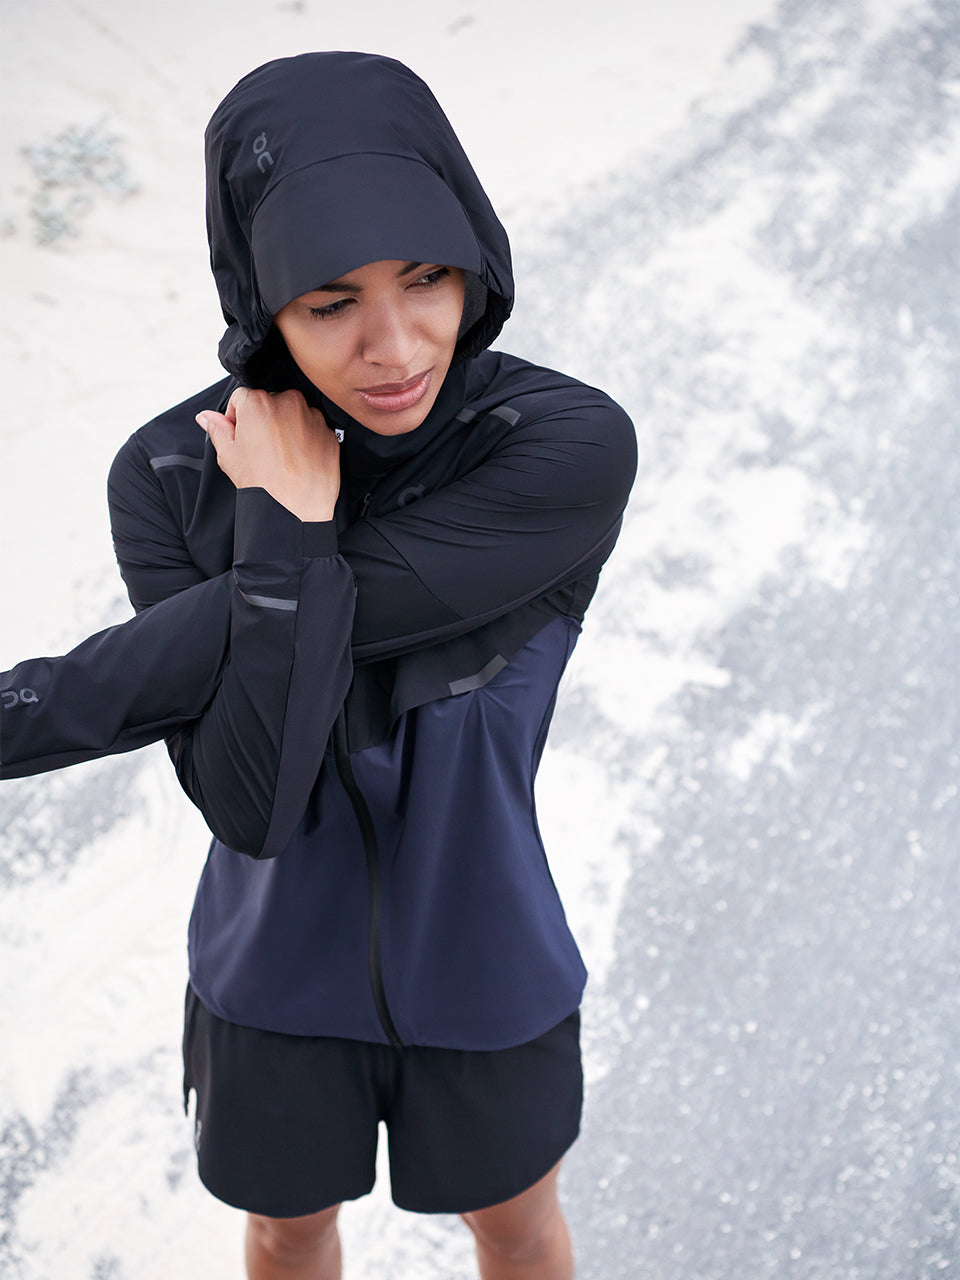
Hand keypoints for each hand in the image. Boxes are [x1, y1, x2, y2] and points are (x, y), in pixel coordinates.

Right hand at [197, 388, 339, 521]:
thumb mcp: (228, 454)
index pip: (242, 397)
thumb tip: (206, 417)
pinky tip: (298, 461)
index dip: (237, 418)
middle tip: (262, 450)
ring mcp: (313, 417)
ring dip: (287, 429)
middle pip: (270, 403)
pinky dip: (307, 441)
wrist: (295, 509)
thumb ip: (217, 429)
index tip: (241, 436)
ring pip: (294, 415)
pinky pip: (314, 430)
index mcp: (259, 402)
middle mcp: (288, 401)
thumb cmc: (262, 483)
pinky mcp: (329, 433)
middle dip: (264, 421)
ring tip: (281, 458)